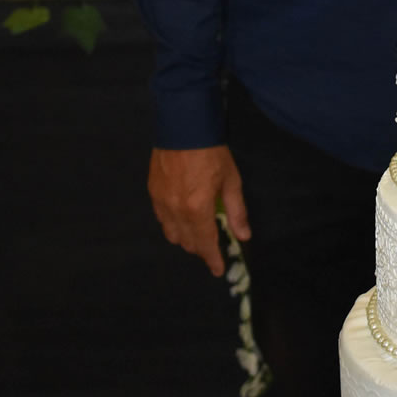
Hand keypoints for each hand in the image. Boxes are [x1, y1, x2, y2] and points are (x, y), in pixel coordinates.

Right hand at [148, 145, 250, 277]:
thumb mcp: (231, 181)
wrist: (183, 127)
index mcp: (197, 209)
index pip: (205, 244)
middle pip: (187, 242)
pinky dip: (172, 224)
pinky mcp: (152, 192)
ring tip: (198, 233)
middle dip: (200, 248)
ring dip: (185, 238)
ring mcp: (161, 202)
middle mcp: (175, 210)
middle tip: (213, 247)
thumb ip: (236, 211)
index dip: (212, 259)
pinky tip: (182, 218)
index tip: (218, 270)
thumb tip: (243, 236)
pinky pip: (161, 218)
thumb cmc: (211, 153)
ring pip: (171, 233)